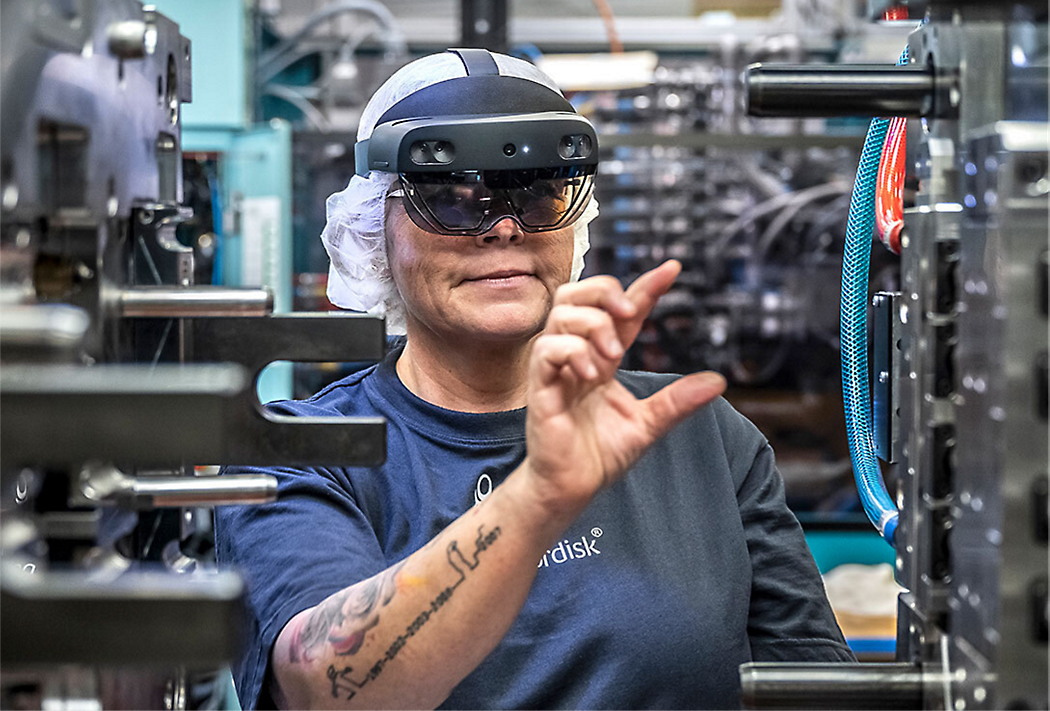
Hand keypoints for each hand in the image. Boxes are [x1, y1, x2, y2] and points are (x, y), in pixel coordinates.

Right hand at [522, 260, 726, 516]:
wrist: (572, 487)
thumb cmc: (599, 455)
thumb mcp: (649, 424)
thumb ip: (678, 401)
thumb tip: (717, 381)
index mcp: (601, 359)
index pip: (621, 311)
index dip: (645, 287)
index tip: (673, 269)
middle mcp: (577, 355)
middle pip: (578, 294)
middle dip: (605, 291)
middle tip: (629, 311)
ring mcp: (555, 368)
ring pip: (563, 314)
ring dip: (593, 326)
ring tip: (612, 357)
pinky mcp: (540, 387)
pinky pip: (547, 348)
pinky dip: (571, 351)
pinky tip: (591, 373)